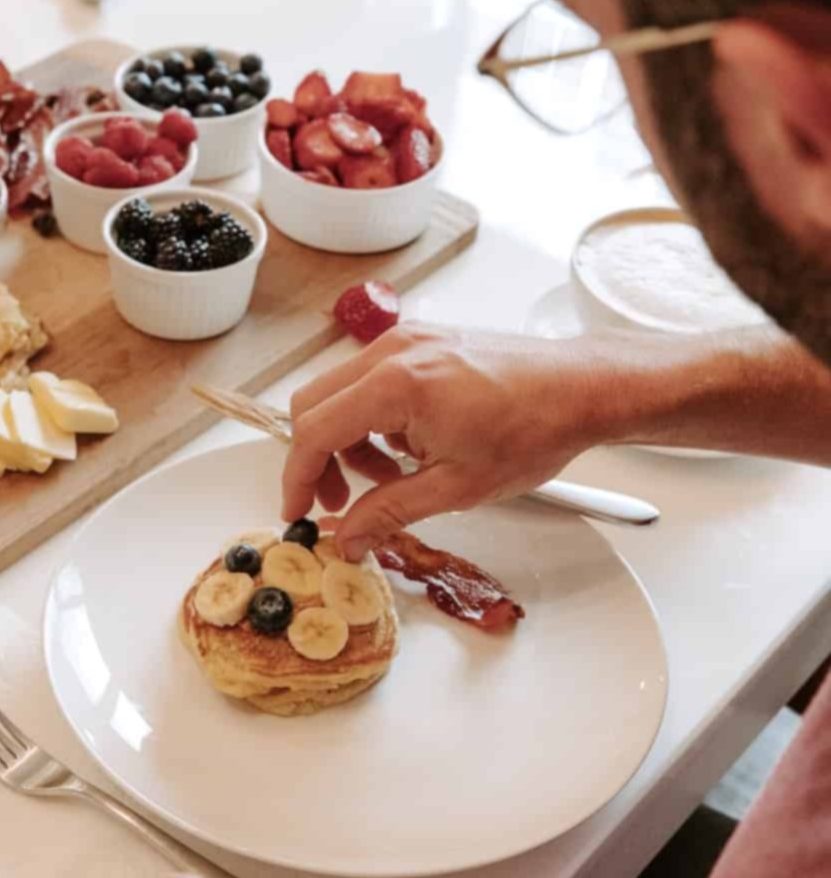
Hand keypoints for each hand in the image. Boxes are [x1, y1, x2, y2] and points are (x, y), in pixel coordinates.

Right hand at [282, 325, 605, 560]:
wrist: (579, 389)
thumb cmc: (531, 430)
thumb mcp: (456, 488)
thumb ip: (389, 512)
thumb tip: (346, 538)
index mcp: (395, 385)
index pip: (315, 430)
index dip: (298, 477)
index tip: (298, 511)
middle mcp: (392, 351)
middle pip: (314, 403)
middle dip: (317, 458)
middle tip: (341, 501)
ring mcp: (406, 340)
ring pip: (341, 392)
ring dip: (349, 439)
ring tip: (390, 478)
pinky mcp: (421, 341)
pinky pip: (371, 379)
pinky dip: (373, 417)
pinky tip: (410, 448)